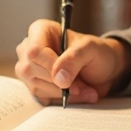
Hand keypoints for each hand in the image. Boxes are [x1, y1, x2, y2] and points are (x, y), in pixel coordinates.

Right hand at [14, 19, 130, 104]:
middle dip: (60, 83)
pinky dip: (62, 100)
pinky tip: (76, 94)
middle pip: (31, 70)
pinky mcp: (34, 86)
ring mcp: (29, 69)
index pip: (34, 50)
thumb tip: (58, 78)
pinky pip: (41, 98)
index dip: (50, 66)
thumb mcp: (91, 49)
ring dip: (63, 93)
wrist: (102, 70)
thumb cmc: (96, 53)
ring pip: (36, 86)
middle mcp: (28, 48)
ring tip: (83, 88)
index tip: (68, 79)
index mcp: (40, 30)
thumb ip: (74, 58)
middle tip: (82, 85)